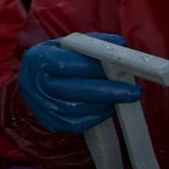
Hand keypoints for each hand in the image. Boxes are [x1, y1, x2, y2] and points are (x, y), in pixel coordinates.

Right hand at [18, 33, 142, 134]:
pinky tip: (105, 108)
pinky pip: (75, 125)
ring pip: (76, 110)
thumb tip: (120, 46)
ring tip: (120, 98)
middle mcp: (35, 84)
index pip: (65, 64)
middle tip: (134, 92)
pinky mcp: (49, 122)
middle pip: (72, 90)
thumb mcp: (68, 45)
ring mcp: (40, 105)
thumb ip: (93, 43)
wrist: (34, 81)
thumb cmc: (57, 59)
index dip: (92, 67)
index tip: (118, 68)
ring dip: (103, 105)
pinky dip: (95, 117)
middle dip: (107, 91)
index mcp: (38, 59)